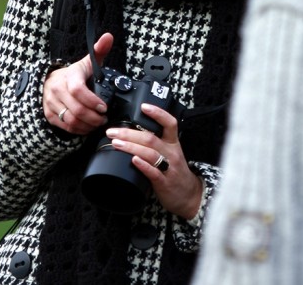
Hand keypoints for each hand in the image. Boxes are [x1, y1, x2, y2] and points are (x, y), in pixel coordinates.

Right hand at [43, 32, 112, 134]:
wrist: (49, 82)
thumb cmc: (73, 74)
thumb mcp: (86, 62)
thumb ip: (99, 50)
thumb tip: (109, 37)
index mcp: (69, 76)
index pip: (78, 90)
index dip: (92, 101)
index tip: (104, 107)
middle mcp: (57, 89)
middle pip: (77, 110)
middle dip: (94, 117)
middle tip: (104, 118)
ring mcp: (51, 103)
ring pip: (71, 121)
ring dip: (88, 125)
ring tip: (97, 122)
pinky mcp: (49, 115)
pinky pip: (65, 127)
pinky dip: (79, 130)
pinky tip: (87, 127)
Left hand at [106, 103, 202, 219]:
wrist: (189, 195)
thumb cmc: (175, 172)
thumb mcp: (170, 153)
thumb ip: (155, 144)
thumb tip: (132, 134)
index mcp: (172, 143)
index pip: (170, 123)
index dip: (158, 113)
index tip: (143, 106)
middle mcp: (171, 153)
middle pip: (151, 138)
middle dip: (129, 133)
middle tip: (113, 131)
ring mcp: (169, 168)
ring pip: (150, 153)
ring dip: (131, 147)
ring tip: (116, 143)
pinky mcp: (164, 183)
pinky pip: (154, 172)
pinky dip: (143, 165)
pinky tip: (133, 160)